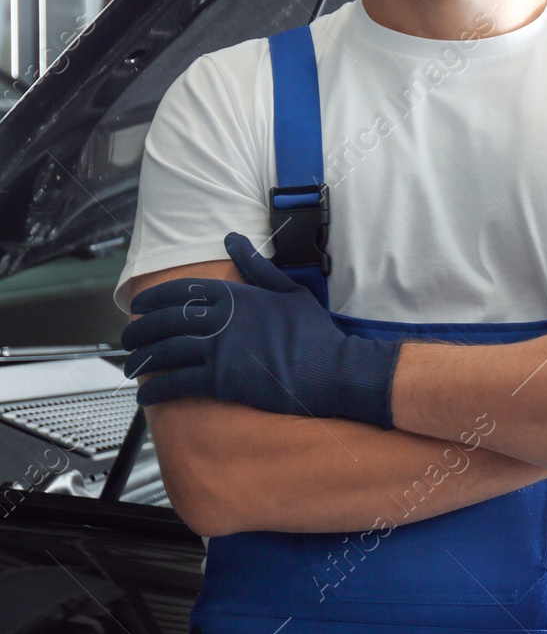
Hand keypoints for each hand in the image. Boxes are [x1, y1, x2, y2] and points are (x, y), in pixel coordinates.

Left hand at [120, 233, 399, 426]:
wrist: (330, 369)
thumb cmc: (314, 331)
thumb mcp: (290, 290)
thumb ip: (257, 266)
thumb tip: (233, 239)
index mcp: (237, 297)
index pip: (183, 291)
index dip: (154, 299)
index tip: (139, 306)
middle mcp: (222, 321)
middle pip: (166, 322)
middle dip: (140, 330)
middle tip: (128, 337)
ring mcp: (220, 351)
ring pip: (166, 352)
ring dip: (141, 359)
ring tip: (131, 365)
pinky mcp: (221, 381)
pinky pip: (178, 383)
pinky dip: (157, 389)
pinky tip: (146, 394)